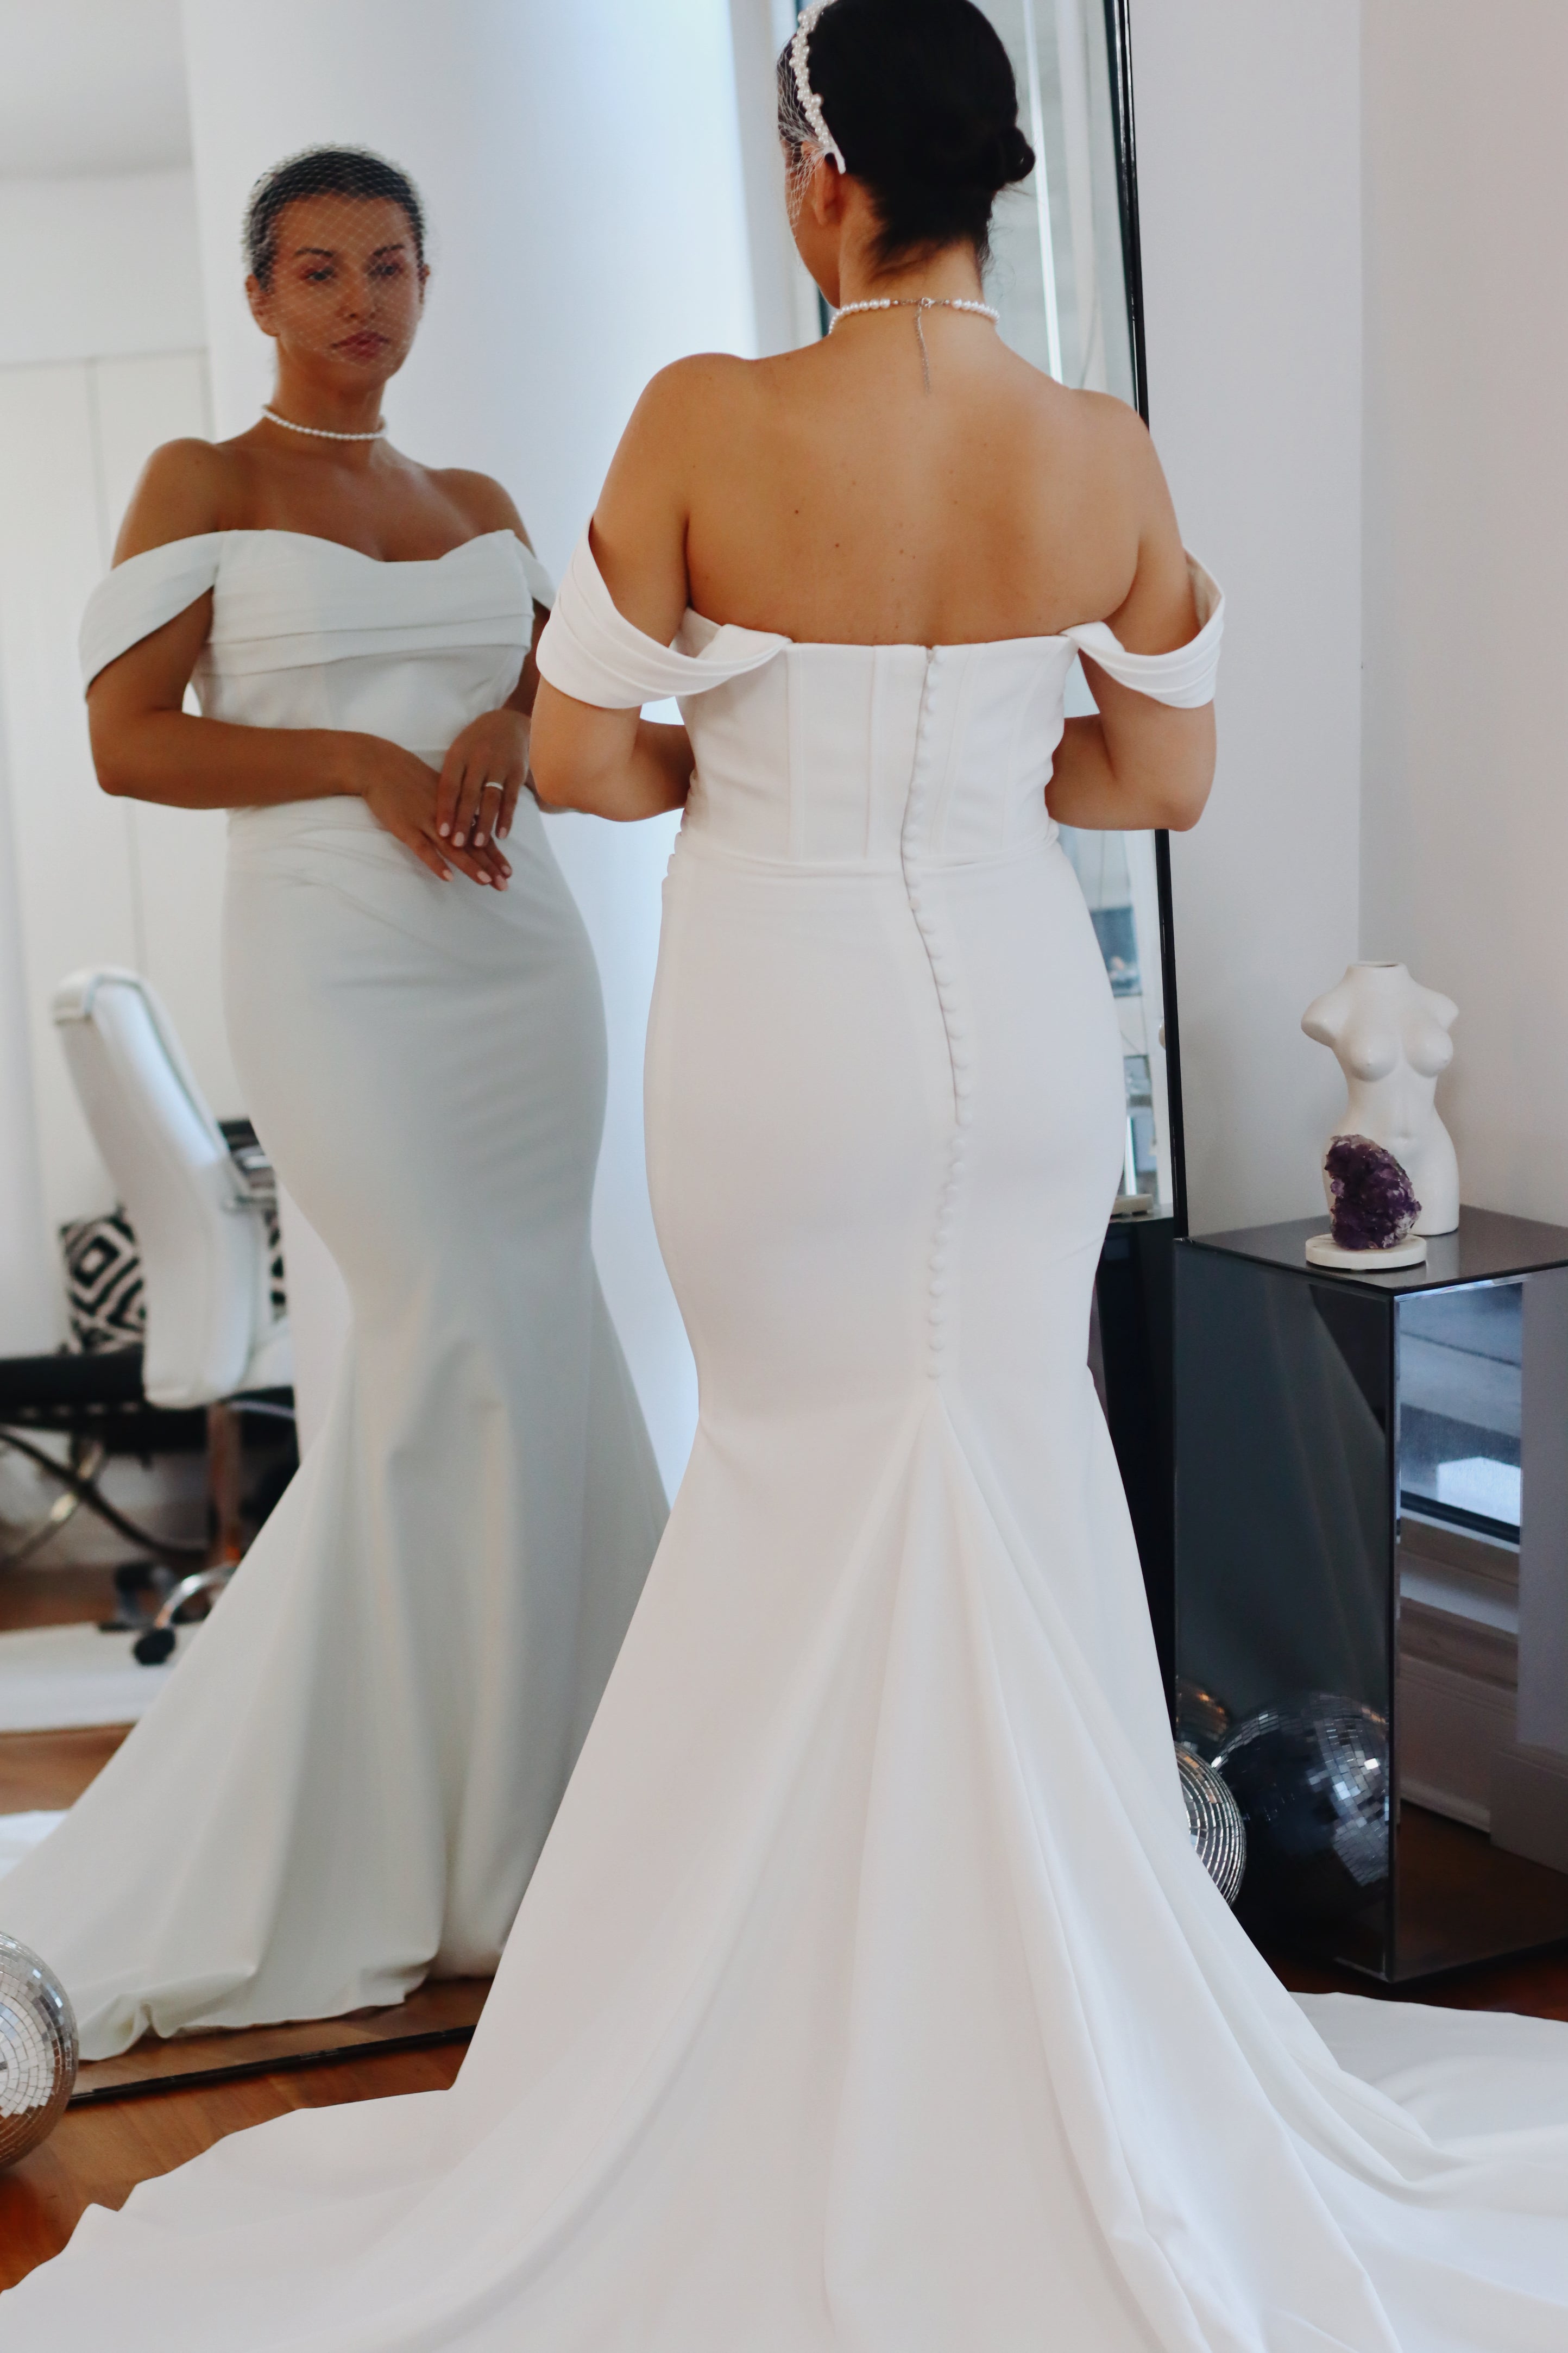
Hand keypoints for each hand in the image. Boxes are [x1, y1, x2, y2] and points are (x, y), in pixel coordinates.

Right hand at [352, 739, 511, 887]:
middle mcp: (446, 816)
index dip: (495, 854)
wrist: (378, 764)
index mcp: (454, 807)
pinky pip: (423, 849)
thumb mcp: (439, 788)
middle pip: (471, 844)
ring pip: (452, 848)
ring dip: (470, 866)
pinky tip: (448, 877)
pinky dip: (436, 863)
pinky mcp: (406, 828)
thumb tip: (470, 822)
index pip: (479, 835)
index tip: (509, 871)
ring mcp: (426, 822)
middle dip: (490, 866)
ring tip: (487, 882)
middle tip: (505, 885)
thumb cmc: (408, 774)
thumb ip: (455, 807)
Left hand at [436, 708, 530, 851]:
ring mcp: (500, 766)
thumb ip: (451, 778)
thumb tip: (438, 811)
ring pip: (490, 799)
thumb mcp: (458, 752)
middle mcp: (479, 760)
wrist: (507, 722)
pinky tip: (501, 835)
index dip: (445, 810)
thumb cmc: (475, 743)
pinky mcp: (517, 773)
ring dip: (484, 823)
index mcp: (458, 755)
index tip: (441, 832)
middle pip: (469, 795)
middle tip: (457, 845)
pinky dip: (506, 818)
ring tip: (478, 844)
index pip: (449, 786)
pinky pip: (511, 799)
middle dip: (463, 821)